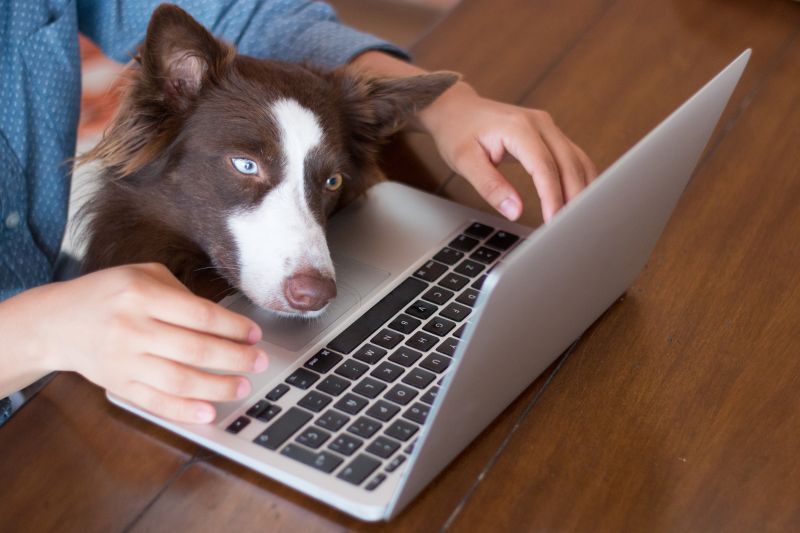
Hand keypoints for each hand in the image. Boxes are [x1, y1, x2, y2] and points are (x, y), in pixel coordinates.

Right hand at [0, 263, 266, 423]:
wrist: (56, 322)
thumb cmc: (109, 294)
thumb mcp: (142, 275)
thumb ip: (181, 294)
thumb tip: (223, 323)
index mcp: (142, 294)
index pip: (200, 315)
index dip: (233, 327)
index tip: (254, 334)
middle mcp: (132, 327)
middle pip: (194, 350)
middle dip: (235, 359)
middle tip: (259, 362)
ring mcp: (124, 360)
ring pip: (178, 380)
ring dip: (217, 387)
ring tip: (243, 386)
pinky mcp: (118, 385)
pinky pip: (155, 402)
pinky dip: (184, 411)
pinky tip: (209, 413)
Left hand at [418, 82, 597, 221]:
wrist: (457, 108)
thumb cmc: (457, 132)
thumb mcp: (464, 161)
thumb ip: (490, 186)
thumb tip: (515, 212)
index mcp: (518, 127)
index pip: (544, 166)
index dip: (552, 197)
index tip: (553, 222)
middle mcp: (540, 123)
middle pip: (569, 164)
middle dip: (573, 197)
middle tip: (571, 228)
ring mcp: (548, 127)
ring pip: (578, 160)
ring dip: (582, 190)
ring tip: (577, 220)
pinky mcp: (551, 134)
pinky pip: (574, 158)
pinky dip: (579, 180)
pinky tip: (579, 201)